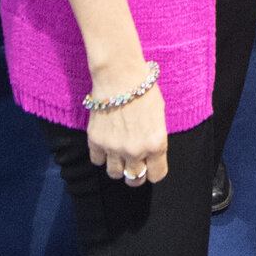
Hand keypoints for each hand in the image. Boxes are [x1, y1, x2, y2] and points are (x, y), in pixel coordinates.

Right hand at [84, 70, 168, 186]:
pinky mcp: (96, 141)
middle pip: (135, 180)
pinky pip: (97, 161)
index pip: (156, 175)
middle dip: (136, 174)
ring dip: (117, 166)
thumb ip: (155, 138)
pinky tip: (105, 146)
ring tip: (118, 155)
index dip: (154, 171)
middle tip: (134, 165)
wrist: (119, 76)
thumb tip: (150, 151)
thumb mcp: (160, 116)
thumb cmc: (144, 90)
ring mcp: (114, 148)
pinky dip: (101, 156)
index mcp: (156, 144)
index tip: (151, 165)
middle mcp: (135, 151)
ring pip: (115, 174)